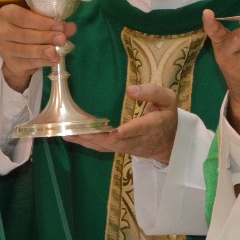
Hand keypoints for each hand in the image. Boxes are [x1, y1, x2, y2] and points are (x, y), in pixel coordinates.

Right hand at [0, 4, 76, 92]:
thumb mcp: (42, 24)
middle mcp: (0, 30)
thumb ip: (56, 25)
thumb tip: (72, 27)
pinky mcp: (9, 63)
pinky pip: (26, 63)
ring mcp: (2, 48)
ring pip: (24, 50)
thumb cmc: (30, 31)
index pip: (24, 17)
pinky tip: (52, 60)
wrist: (18, 53)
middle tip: (62, 39)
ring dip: (42, 51)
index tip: (60, 27)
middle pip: (24, 34)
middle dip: (45, 37)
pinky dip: (41, 62)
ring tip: (56, 52)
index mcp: (7, 13)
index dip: (43, 23)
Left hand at [63, 83, 178, 163]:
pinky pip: (104, 149)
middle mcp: (139, 139)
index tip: (114, 131)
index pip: (139, 129)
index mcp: (153, 125)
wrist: (170, 143)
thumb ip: (152, 92)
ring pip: (108, 147)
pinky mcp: (121, 150)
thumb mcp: (168, 100)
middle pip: (117, 142)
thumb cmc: (167, 116)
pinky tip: (73, 137)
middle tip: (79, 130)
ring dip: (89, 141)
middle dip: (98, 137)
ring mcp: (129, 147)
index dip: (126, 132)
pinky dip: (88, 144)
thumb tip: (130, 89)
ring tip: (69, 134)